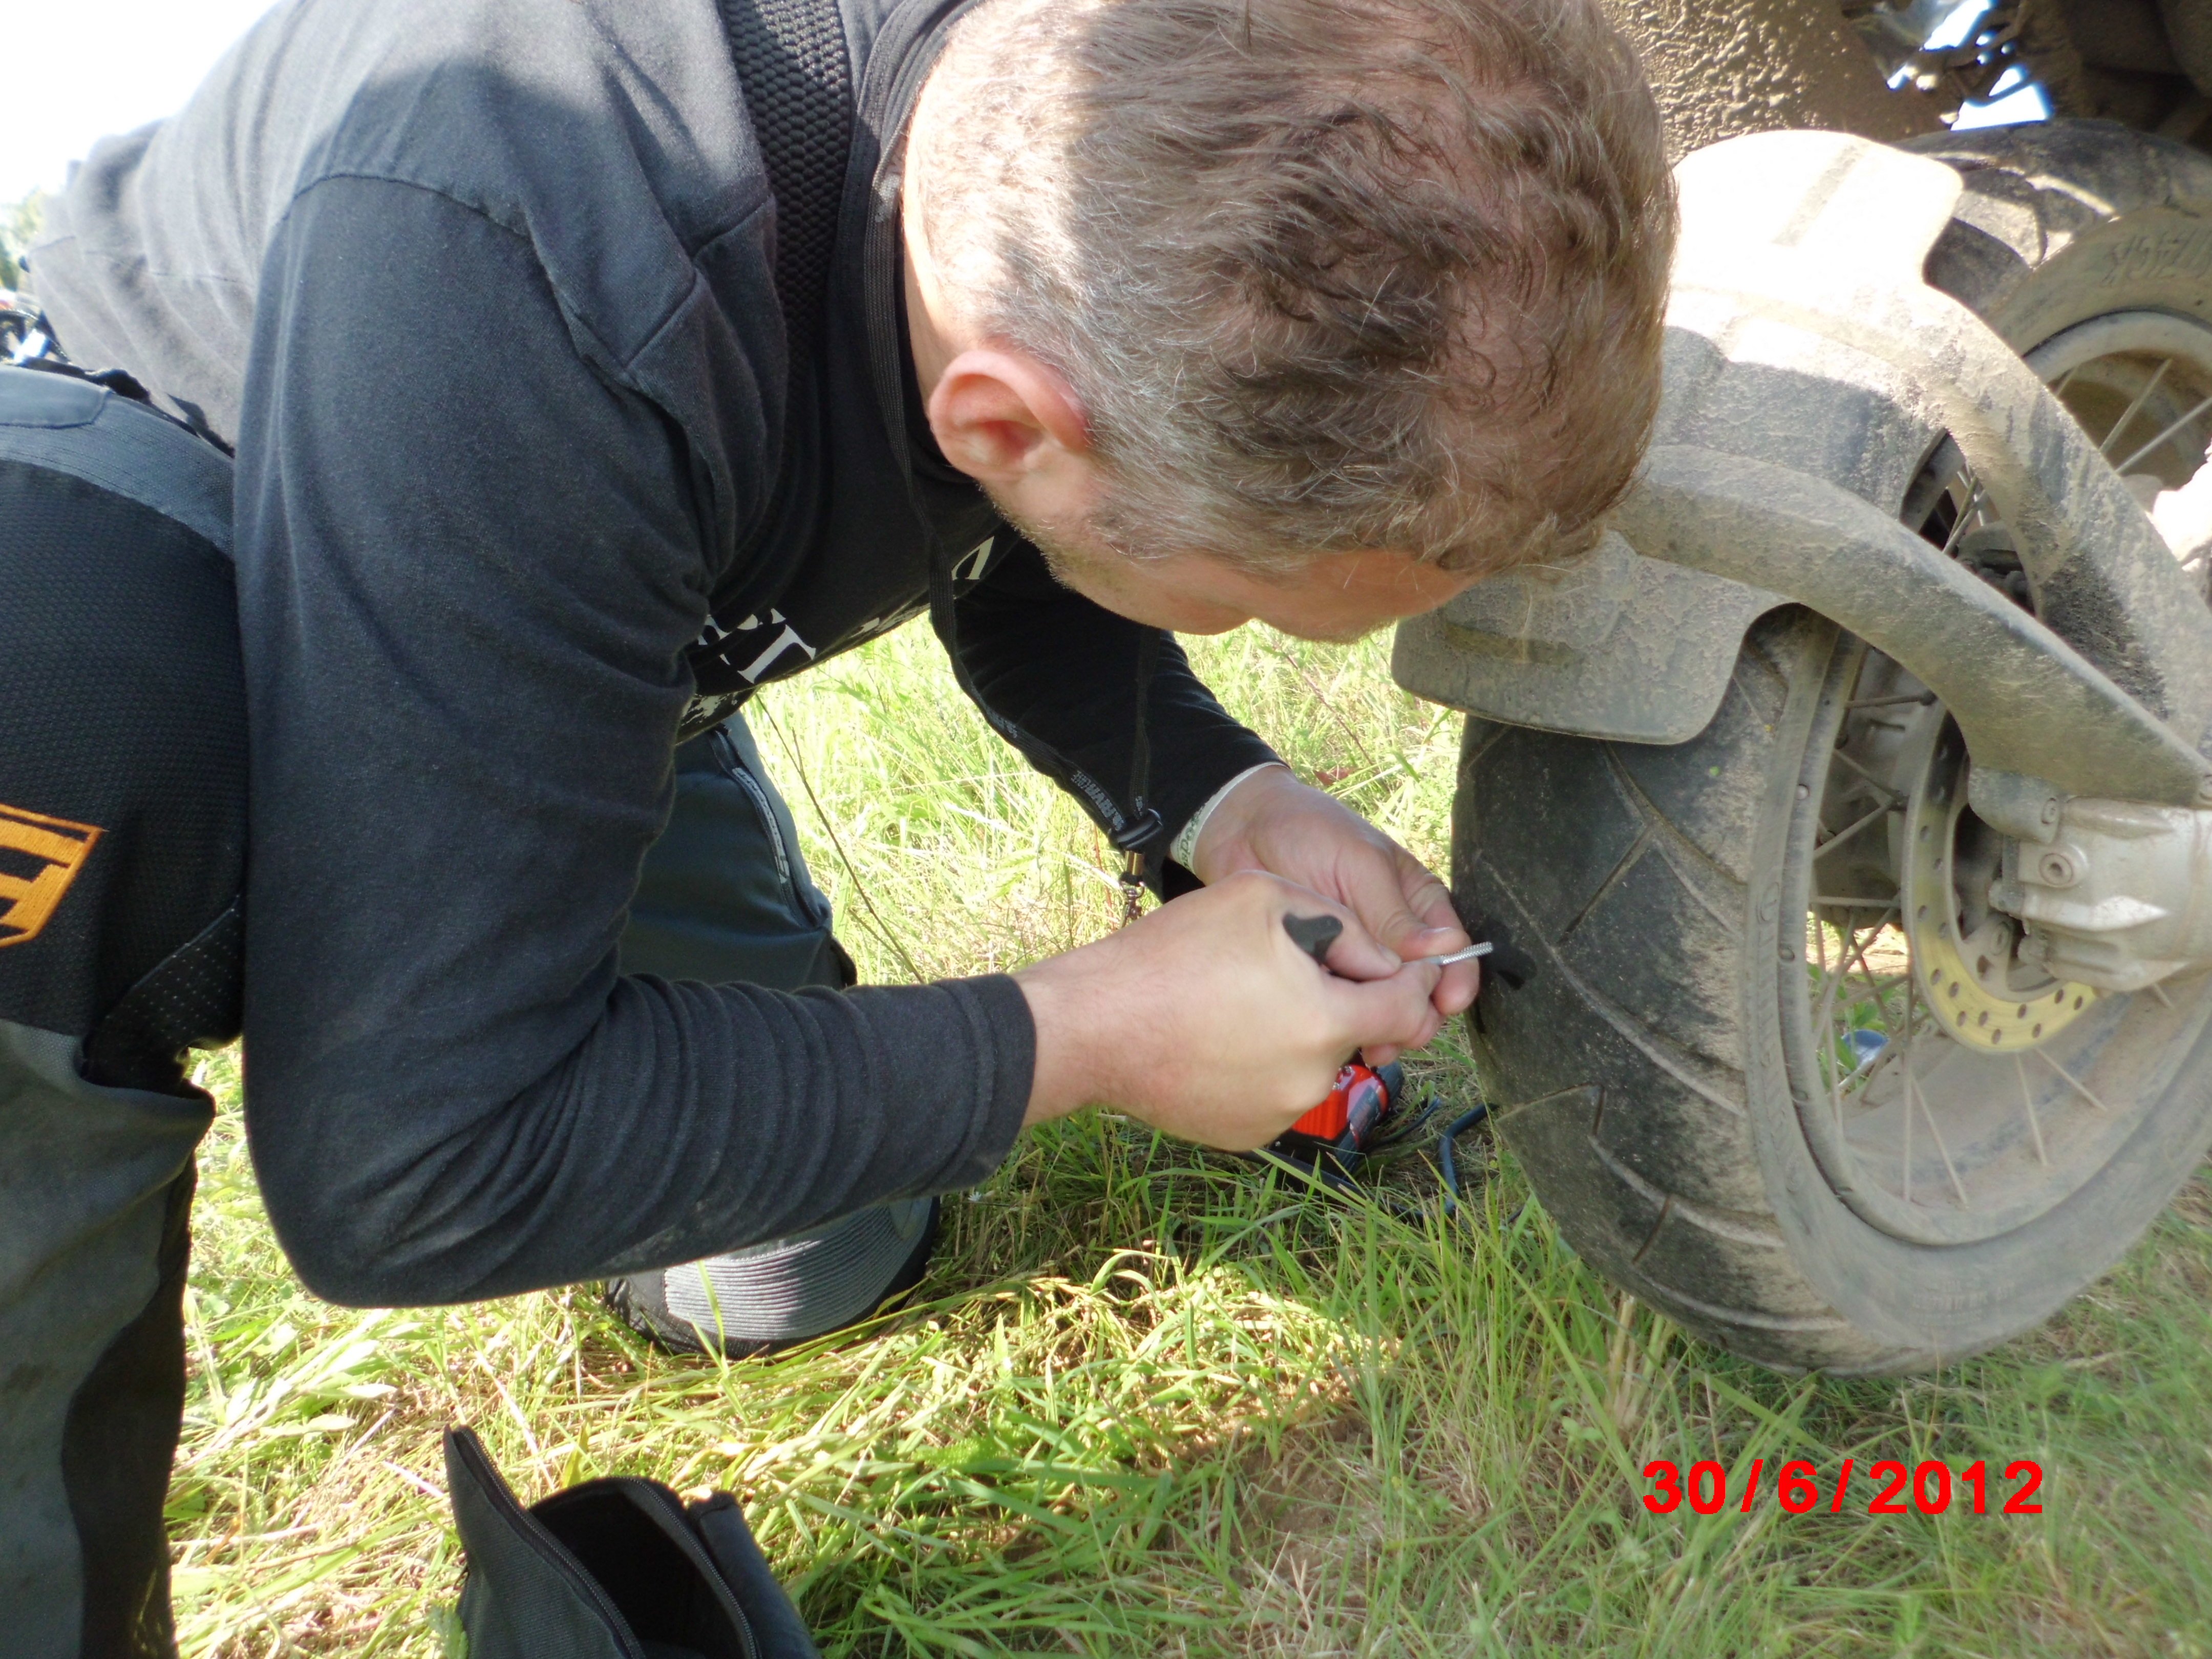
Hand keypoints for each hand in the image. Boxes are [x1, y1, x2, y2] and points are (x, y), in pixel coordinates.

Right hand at [1015, 871, 1443, 1147]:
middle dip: (1337, 1001)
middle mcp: (1312, 1081)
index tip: (1392, 965)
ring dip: (1297, 1033)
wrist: (1093, 1026)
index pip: (1407, 1009)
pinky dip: (1262, 1066)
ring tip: (1239, 1001)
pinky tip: (1218, 1037)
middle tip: (1282, 970)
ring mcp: (1277, 1115)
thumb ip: (1343, 924)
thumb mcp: (1264, 898)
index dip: (1409, 979)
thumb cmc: (1173, 953)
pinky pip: (1275, 1092)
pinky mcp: (1244, 1134)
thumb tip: (1380, 958)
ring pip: (1314, 1064)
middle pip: (1355, 1035)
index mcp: (1327, 1021)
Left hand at [1191, 765, 1477, 1057]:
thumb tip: (1445, 949)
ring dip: (1381, 1028)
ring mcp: (1354, 960)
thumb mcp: (1359, 863)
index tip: (1447, 1002)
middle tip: (1407, 1031)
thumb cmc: (1309, 830)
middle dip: (1418, 1013)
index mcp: (1414, 904)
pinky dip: (1341, 1024)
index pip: (1452, 949)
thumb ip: (1394, 912)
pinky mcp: (1318, 976)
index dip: (1455, 978)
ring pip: (1380, 1007)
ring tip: (1373, 1043)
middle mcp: (1390, 939)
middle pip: (1419, 989)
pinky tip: (1336, 1034)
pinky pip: (1338, 1009)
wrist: (1242, 830)